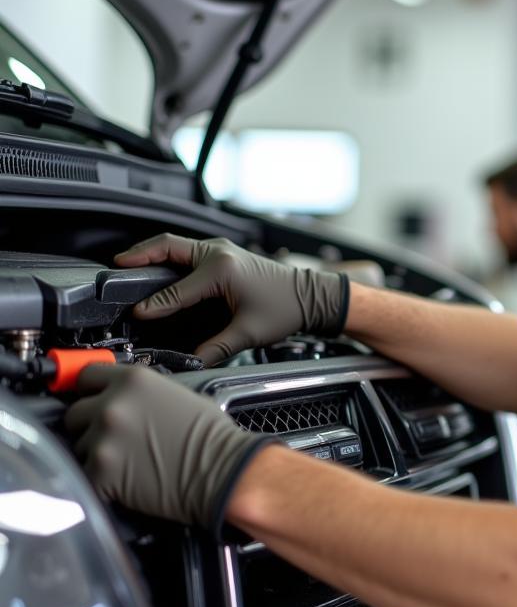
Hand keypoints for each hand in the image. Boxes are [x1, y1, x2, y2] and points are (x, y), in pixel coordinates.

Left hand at [65, 363, 272, 532]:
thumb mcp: (179, 394)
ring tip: (129, 461)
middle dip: (91, 425)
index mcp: (133, 380)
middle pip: (75, 413)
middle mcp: (113, 405)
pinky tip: (126, 480)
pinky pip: (86, 474)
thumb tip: (123, 397)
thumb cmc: (211, 438)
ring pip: (79, 446)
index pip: (86, 376)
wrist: (223, 471)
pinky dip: (102, 480)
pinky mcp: (101, 472)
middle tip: (118, 438)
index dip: (91, 390)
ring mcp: (104, 439)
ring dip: (97, 454)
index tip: (94, 399)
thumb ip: (142, 392)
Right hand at [115, 234, 347, 365]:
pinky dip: (167, 255)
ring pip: (176, 245)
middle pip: (167, 247)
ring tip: (127, 264)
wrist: (311, 295)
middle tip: (115, 267)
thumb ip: (216, 349)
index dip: (155, 305)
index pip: (177, 289)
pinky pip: (187, 250)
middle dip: (139, 255)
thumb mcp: (248, 333)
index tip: (137, 314)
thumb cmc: (286, 309)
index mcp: (222, 269)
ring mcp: (221, 250)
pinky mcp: (223, 253)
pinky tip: (157, 267)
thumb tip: (191, 362)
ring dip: (151, 252)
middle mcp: (218, 253)